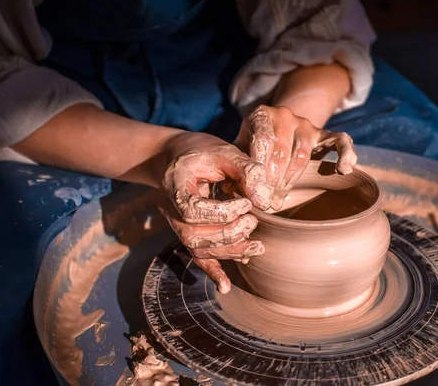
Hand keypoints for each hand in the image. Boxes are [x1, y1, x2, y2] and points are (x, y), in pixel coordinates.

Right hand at [158, 132, 272, 293]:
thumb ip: (246, 171)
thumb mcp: (224, 151)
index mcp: (176, 187)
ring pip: (199, 250)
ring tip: (258, 247)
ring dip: (230, 252)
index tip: (245, 202)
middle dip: (229, 234)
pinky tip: (225, 286)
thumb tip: (266, 202)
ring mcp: (178, 225)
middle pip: (194, 237)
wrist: (174, 157)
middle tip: (253, 221)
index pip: (194, 211)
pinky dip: (212, 272)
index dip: (222, 212)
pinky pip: (197, 257)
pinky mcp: (188, 233)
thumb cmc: (201, 152)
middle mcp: (171, 211)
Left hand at [234, 105, 357, 209]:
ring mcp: (306, 124)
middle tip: (265, 201)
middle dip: (272, 180)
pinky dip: (345, 154)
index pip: (262, 141)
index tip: (255, 192)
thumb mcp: (239, 149)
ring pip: (302, 154)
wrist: (275, 126)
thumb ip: (235, 166)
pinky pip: (340, 141)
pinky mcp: (325, 133)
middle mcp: (284, 114)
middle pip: (281, 151)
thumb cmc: (251, 146)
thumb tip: (231, 192)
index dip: (259, 169)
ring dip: (290, 179)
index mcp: (261, 114)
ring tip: (279, 197)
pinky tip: (342, 170)